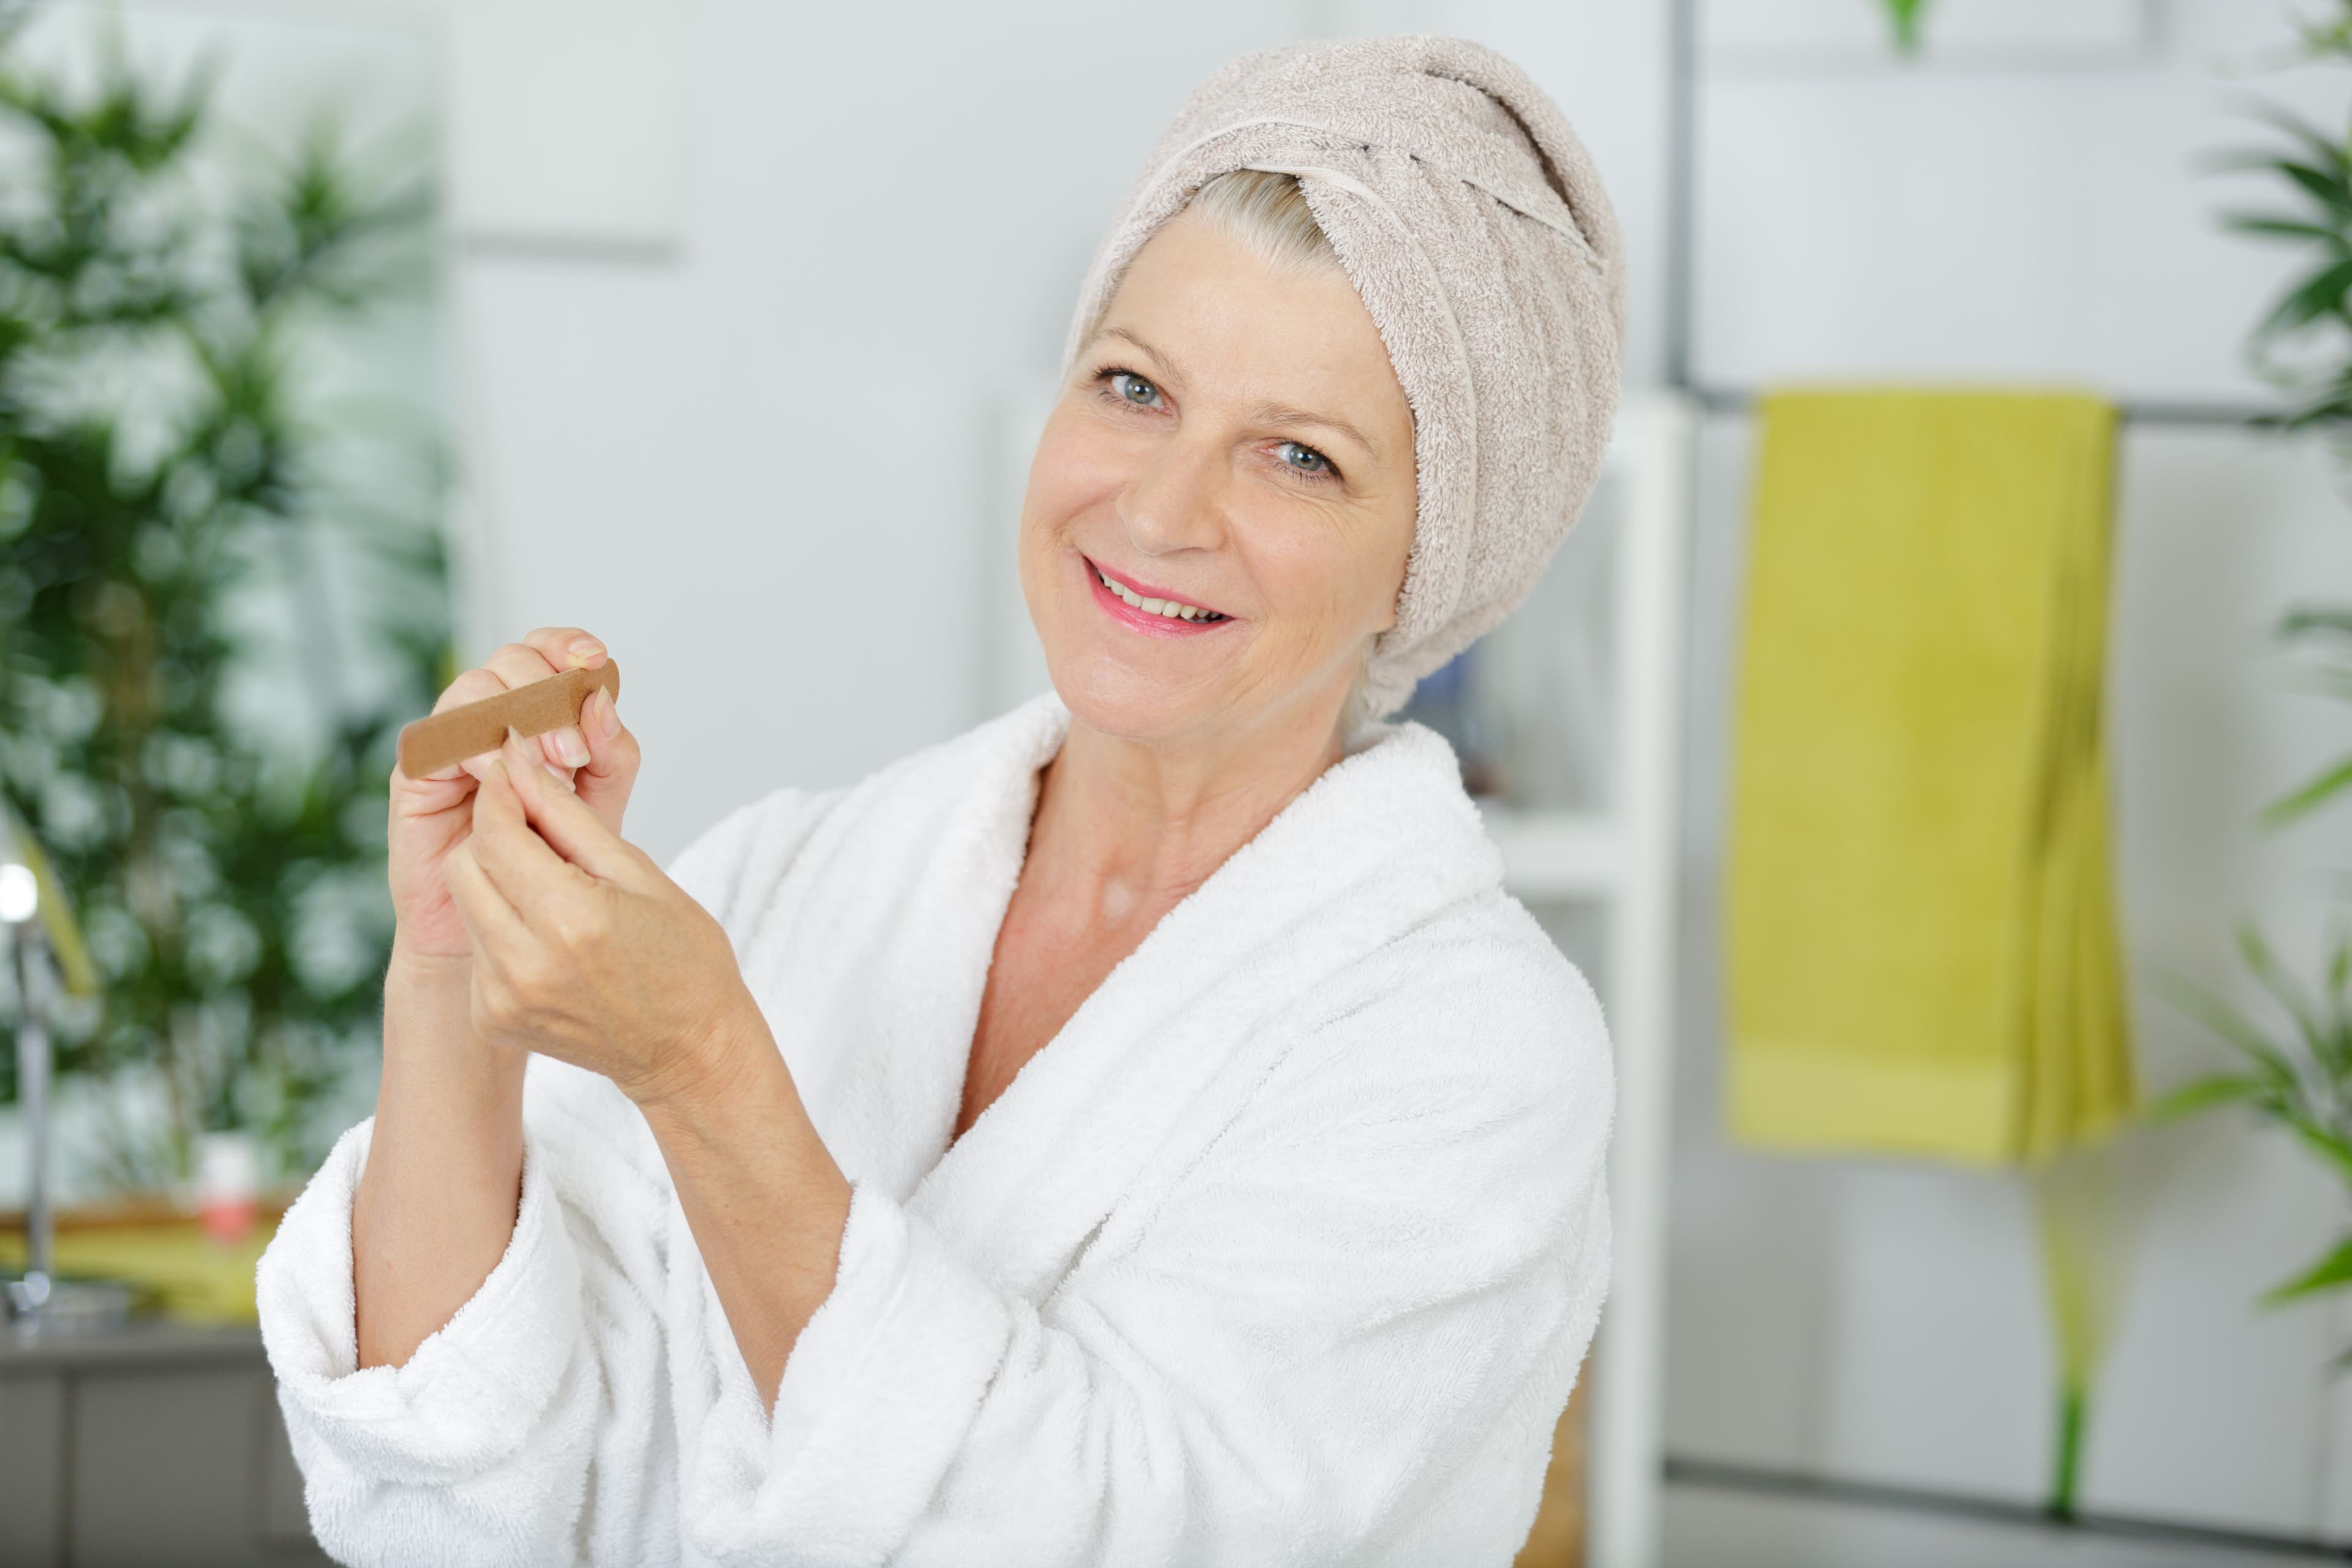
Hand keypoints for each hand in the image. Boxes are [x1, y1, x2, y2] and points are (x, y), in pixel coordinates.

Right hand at [389, 628, 639, 960]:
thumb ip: (611, 754)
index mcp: (536, 710)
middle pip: (513, 660)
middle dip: (550, 694)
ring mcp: (451, 740)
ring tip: (556, 768)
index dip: (569, 645)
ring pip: (474, 689)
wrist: (508, 922)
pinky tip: (507, 780)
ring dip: (518, 719)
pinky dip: (478, 749)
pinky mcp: (417, 774)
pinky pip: (439, 738)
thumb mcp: (601, 804)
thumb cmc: (554, 861)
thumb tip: (603, 703)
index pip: (547, 650)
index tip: (596, 662)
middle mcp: (491, 715)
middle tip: (578, 749)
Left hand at [444, 730, 764, 1107]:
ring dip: (497, 881)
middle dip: (493, 834)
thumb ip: (570, 817)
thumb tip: (522, 764)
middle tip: (537, 830)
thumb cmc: (683, 959)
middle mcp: (525, 963)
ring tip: (553, 889)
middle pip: (465, 863)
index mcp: (571, 919)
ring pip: (466, 903)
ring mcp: (503, 997)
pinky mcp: (491, 1016)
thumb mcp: (639, 873)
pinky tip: (548, 936)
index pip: (497, 832)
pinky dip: (502, 926)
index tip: (518, 775)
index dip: (502, 793)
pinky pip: (478, 946)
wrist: (688, 1051)